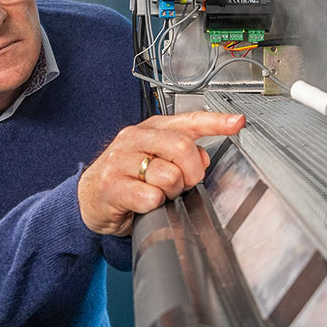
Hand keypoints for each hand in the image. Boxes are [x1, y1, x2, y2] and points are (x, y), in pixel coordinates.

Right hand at [77, 110, 246, 234]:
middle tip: (184, 184)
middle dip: (192, 172)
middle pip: (182, 147)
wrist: (89, 200)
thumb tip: (203, 157)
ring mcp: (120, 160)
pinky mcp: (111, 185)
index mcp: (151, 129)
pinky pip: (150, 197)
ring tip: (158, 194)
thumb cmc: (126, 178)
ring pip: (168, 175)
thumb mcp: (156, 161)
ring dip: (171, 192)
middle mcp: (135, 139)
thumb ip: (183, 155)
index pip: (189, 121)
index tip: (237, 122)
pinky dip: (153, 205)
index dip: (216, 122)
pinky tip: (142, 204)